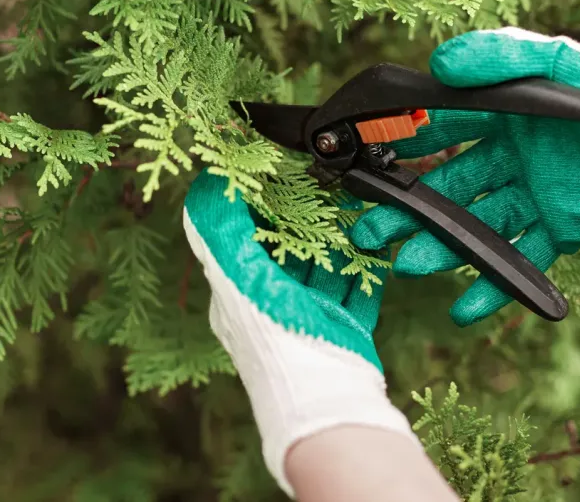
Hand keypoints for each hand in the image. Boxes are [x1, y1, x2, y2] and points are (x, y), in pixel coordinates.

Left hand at [183, 172, 418, 496]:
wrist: (327, 406)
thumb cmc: (276, 343)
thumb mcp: (239, 280)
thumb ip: (220, 234)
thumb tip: (204, 186)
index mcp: (238, 292)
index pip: (243, 236)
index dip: (258, 205)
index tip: (278, 174)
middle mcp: (271, 304)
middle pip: (288, 250)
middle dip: (305, 219)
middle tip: (325, 187)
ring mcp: (308, 319)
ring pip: (323, 269)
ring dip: (338, 240)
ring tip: (354, 210)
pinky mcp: (343, 333)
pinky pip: (355, 292)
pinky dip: (365, 269)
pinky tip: (376, 249)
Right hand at [351, 27, 579, 326]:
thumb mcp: (558, 60)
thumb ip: (501, 54)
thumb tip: (440, 63)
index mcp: (499, 117)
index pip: (439, 131)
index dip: (401, 145)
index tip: (366, 159)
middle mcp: (506, 158)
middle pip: (445, 186)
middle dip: (407, 209)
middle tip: (370, 230)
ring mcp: (528, 197)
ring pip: (473, 226)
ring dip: (440, 247)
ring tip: (409, 266)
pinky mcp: (554, 231)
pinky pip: (518, 260)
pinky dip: (492, 286)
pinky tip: (463, 308)